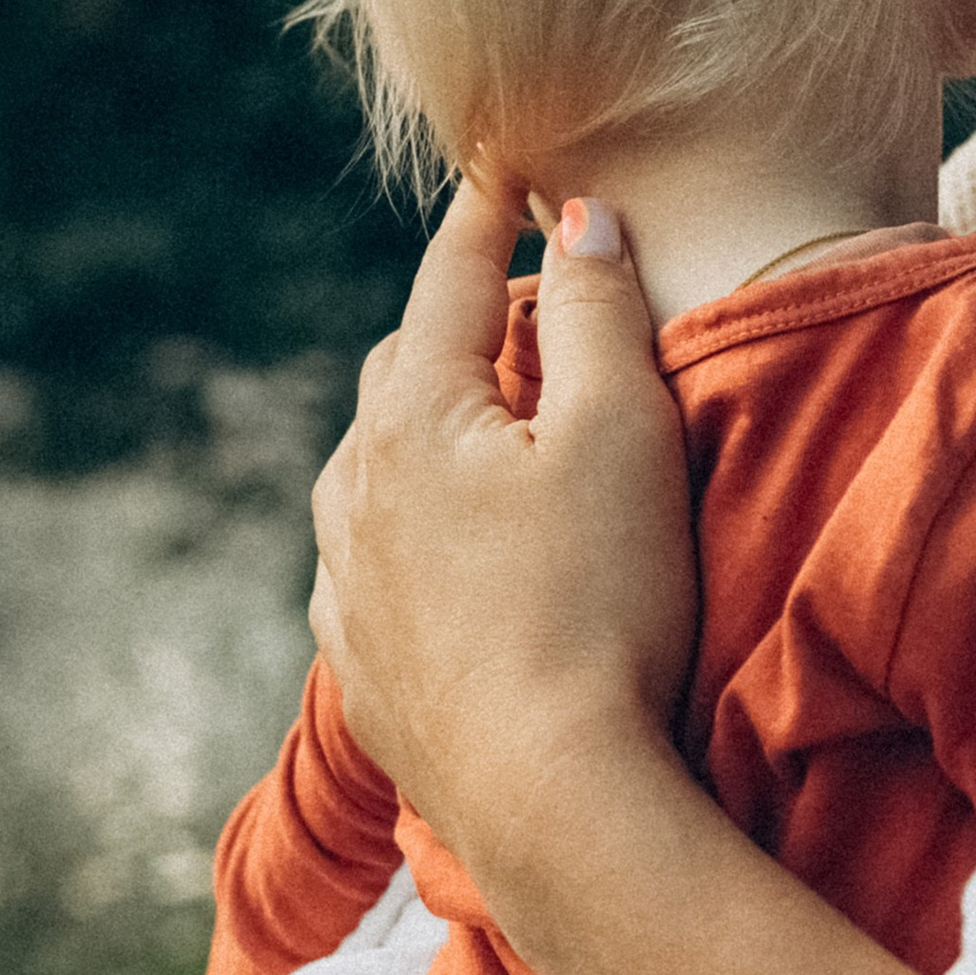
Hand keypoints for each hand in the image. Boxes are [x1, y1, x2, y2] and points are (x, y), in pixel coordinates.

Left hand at [309, 183, 694, 894]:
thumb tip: (581, 221)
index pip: (452, 284)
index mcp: (417, 418)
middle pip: (402, 374)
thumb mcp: (623, 437)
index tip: (508, 174)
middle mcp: (359, 492)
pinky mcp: (367, 675)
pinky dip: (400, 536)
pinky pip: (366, 574)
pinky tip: (427, 559)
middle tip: (517, 312)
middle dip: (455, 330)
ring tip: (467, 433)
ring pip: (366, 475)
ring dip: (417, 437)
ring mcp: (352, 589)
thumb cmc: (601, 608)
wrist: (551, 800)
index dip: (488, 222)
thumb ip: (600, 316)